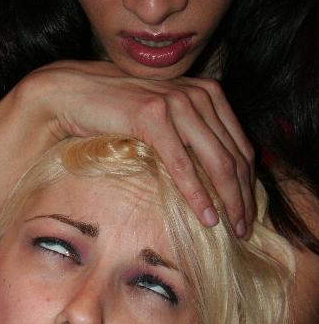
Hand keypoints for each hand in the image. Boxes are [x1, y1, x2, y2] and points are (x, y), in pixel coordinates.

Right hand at [26, 61, 254, 235]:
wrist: (74, 94)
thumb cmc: (117, 113)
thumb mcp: (163, 122)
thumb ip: (190, 136)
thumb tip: (213, 176)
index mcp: (207, 94)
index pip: (241, 145)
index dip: (249, 183)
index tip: (249, 213)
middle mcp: (198, 94)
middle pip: (235, 156)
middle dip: (243, 197)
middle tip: (245, 229)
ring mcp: (176, 103)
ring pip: (216, 162)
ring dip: (228, 200)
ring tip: (232, 229)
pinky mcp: (152, 116)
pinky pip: (182, 164)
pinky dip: (198, 195)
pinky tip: (206, 218)